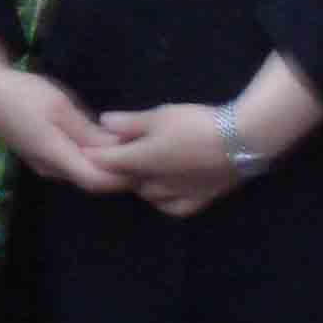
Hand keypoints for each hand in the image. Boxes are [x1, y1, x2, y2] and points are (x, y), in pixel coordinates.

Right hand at [0, 47, 129, 194]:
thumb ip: (88, 132)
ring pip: (83, 171)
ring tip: (129, 144)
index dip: (123, 177)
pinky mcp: (42, 156)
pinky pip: (73, 163)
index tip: (145, 161)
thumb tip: (118, 149)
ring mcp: (44, 164)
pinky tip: (104, 141)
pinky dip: (91, 156)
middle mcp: (50, 168)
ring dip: (106, 163)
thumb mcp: (60, 105)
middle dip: (119, 170)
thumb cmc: (23, 93)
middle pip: (92, 179)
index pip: (97, 181)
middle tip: (143, 151)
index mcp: (54, 156)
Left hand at [91, 103, 239, 218]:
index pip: (106, 162)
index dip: (92, 155)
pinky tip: (166, 192)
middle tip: (118, 154)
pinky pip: (173, 207)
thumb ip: (129, 123)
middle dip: (119, 169)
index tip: (82, 150)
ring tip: (143, 169)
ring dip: (141, 184)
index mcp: (139, 161)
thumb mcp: (159, 116)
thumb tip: (103, 123)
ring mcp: (177, 194)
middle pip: (127, 181)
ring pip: (148, 195)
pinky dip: (165, 200)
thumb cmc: (195, 123)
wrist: (240, 140)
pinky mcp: (199, 200)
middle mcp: (153, 184)